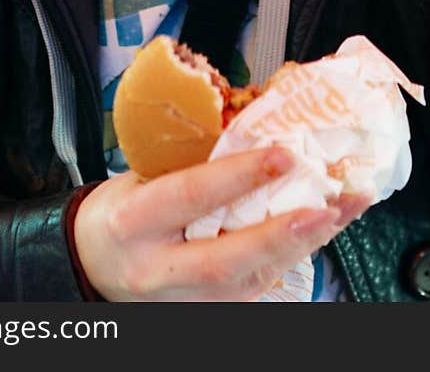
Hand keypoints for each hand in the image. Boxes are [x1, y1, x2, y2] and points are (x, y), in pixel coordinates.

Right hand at [72, 145, 367, 301]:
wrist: (89, 267)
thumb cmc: (119, 214)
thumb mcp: (139, 176)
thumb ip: (188, 157)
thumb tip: (249, 116)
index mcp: (134, 222)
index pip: (191, 197)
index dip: (239, 175)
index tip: (282, 154)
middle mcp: (157, 270)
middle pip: (226, 259)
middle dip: (281, 232)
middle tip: (326, 205)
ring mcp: (183, 301)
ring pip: (249, 281)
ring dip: (301, 245)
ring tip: (340, 211)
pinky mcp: (205, 312)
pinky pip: (255, 289)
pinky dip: (291, 257)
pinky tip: (317, 231)